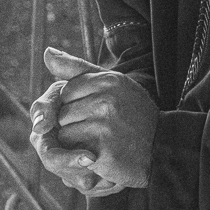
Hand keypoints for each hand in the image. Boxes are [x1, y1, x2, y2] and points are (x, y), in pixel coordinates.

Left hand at [29, 48, 158, 195]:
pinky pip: (70, 153)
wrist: (162, 149)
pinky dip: (79, 157)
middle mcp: (106, 100)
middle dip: (74, 124)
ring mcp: (104, 126)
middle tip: (100, 129)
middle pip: (62, 113)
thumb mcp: (113, 84)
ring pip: (63, 134)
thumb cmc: (134, 114)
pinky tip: (98, 155)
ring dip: (75, 142)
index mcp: (109, 80)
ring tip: (99, 141)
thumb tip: (46, 52)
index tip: (97, 111)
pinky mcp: (101, 152)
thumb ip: (78, 68)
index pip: (67, 91)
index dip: (77, 105)